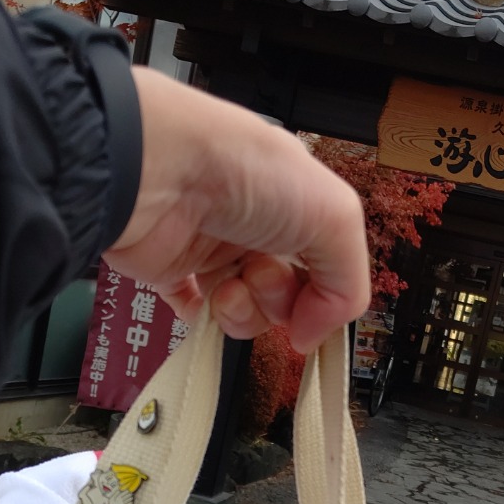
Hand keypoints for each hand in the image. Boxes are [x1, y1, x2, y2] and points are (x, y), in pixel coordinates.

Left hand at [106, 68, 369, 351]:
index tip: (317, 311)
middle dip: (280, 296)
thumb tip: (314, 334)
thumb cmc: (241, 169)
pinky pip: (193, 308)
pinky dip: (202, 316)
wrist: (157, 170)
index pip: (325, 264)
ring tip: (228, 287)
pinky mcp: (170, 266)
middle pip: (286, 292)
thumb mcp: (334, 217)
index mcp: (297, 199)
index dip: (325, 294)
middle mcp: (256, 220)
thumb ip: (346, 283)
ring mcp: (212, 243)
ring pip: (243, 307)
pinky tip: (205, 303)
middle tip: (263, 274)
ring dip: (242, 309)